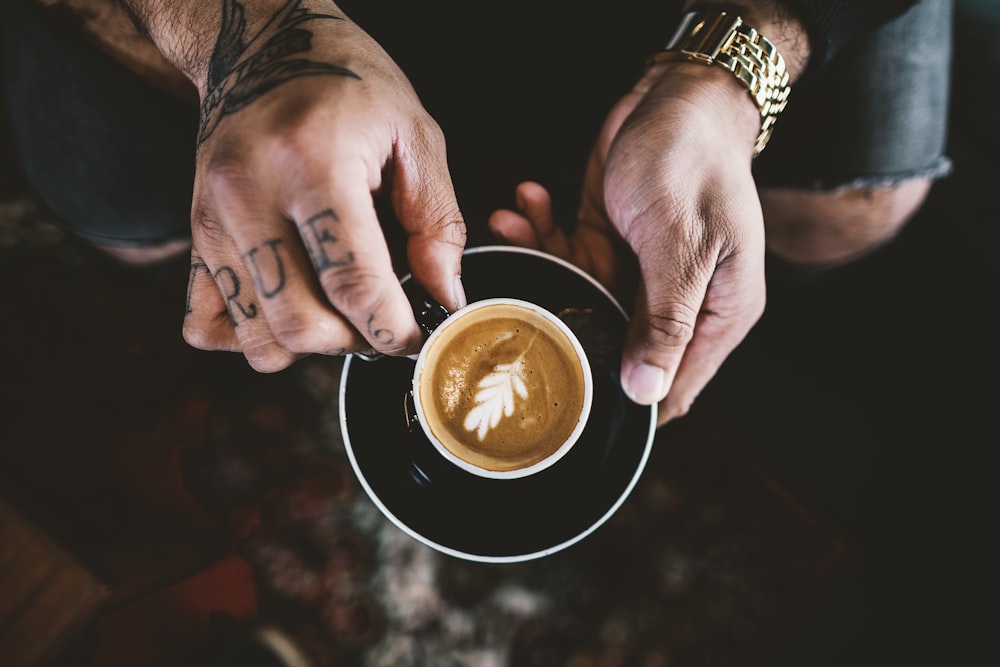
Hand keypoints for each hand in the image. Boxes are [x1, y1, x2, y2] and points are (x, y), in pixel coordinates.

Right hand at [169, 1, 465, 370]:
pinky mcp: (194, 235)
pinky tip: (289, 304)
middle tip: (382, 321)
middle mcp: (249, 194)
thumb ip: (438, 222)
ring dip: (309, 345)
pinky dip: (254, 336)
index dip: (394, 329)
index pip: (353, 283)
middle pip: (301, 324)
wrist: (262, 43)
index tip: (418, 336)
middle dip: (355, 343)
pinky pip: (206, 326)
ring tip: (339, 310)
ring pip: (257, 338)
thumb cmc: (349, 82)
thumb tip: (445, 297)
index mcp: (312, 162)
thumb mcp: (414, 133)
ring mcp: (212, 218)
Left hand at [491, 62, 767, 425]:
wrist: (678, 95)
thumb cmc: (693, 162)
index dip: (633, 405)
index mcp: (717, 311)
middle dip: (567, 326)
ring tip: (513, 226)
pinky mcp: (609, 241)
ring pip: (581, 296)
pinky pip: (568, 255)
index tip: (578, 411)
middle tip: (517, 310)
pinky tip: (526, 203)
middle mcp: (679, 299)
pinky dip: (543, 233)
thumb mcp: (680, 248)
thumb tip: (646, 393)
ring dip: (543, 262)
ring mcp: (640, 272)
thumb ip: (665, 321)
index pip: (677, 385)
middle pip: (617, 345)